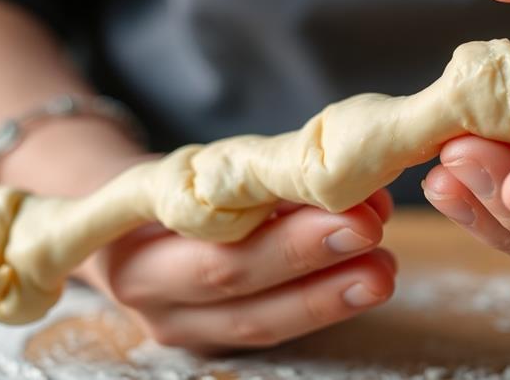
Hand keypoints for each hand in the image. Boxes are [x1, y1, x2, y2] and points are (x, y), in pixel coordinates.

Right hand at [74, 189, 395, 352]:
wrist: (127, 225)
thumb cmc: (177, 185)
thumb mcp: (204, 169)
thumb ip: (267, 177)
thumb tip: (347, 179)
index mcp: (133, 233)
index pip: (210, 236)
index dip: (284, 233)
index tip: (349, 209)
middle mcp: (148, 291)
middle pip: (233, 280)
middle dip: (309, 258)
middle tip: (370, 232)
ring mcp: (179, 325)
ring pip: (257, 320)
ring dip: (327, 295)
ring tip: (382, 270)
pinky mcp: (210, 341)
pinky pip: (268, 327)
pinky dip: (319, 304)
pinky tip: (361, 280)